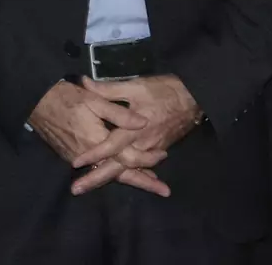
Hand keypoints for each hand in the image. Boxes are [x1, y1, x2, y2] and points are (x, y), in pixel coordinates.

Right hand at [28, 80, 169, 198]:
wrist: (34, 101)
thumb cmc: (65, 97)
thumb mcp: (93, 99)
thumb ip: (119, 113)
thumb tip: (143, 122)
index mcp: (98, 141)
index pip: (128, 157)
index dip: (147, 158)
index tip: (164, 156)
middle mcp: (89, 156)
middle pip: (121, 174)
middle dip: (143, 183)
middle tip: (164, 191)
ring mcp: (78, 159)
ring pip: (108, 174)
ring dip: (129, 178)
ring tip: (148, 182)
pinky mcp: (70, 156)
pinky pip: (96, 169)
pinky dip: (111, 172)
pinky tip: (121, 170)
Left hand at [71, 75, 202, 194]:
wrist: (195, 97)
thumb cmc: (163, 90)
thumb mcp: (134, 86)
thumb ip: (108, 89)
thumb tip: (83, 82)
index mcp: (134, 129)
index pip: (110, 146)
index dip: (93, 154)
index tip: (76, 162)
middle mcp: (142, 144)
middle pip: (118, 166)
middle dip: (97, 178)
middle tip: (77, 190)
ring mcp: (152, 149)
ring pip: (130, 169)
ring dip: (112, 179)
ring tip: (92, 186)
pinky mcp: (160, 148)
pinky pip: (142, 165)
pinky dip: (132, 174)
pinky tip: (122, 179)